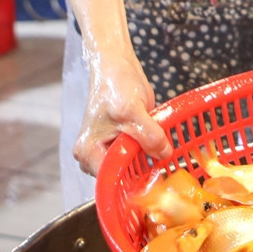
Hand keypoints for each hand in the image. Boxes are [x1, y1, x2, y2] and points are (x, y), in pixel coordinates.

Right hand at [76, 47, 172, 173]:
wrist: (118, 67)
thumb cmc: (116, 85)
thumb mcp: (133, 111)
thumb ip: (148, 135)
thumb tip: (164, 154)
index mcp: (88, 153)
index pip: (110, 182)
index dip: (132, 184)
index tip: (155, 184)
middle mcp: (93, 156)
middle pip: (120, 177)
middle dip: (141, 175)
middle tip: (163, 173)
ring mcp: (107, 150)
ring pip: (130, 168)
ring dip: (147, 163)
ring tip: (163, 158)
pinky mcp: (121, 144)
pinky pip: (135, 157)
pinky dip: (148, 154)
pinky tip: (160, 149)